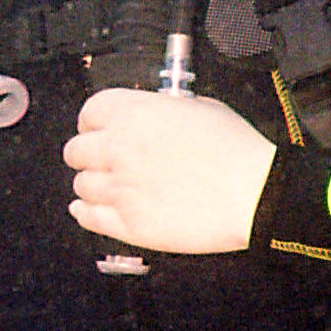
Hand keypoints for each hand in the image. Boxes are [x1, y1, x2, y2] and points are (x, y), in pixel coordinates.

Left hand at [63, 89, 275, 254]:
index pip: (90, 112)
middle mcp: (120, 149)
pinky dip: (83, 212)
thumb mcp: (200, 107)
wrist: (254, 193)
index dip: (91, 122)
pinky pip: (88, 217)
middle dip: (87, 154)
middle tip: (99, 159)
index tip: (95, 129)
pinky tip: (84, 209)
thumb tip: (152, 114)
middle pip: (76, 150)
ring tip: (104, 185)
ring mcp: (121, 188)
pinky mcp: (129, 224)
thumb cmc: (236, 150)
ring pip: (81, 185)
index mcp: (135, 114)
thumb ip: (163, 110)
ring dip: (91, 183)